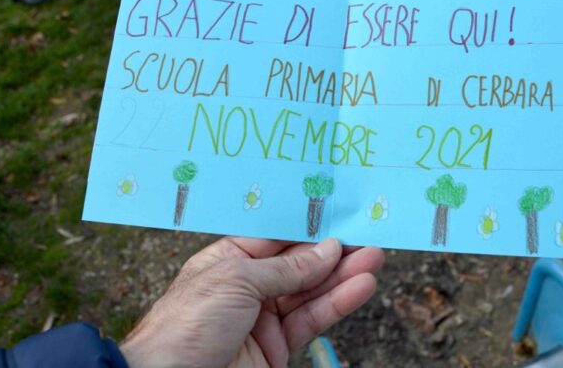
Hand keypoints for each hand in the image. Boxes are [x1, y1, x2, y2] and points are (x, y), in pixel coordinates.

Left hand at [120, 237, 383, 367]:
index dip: (307, 228)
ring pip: (310, 291)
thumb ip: (286, 268)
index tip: (338, 214)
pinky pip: (312, 320)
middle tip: (366, 236)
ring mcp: (263, 318)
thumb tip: (326, 249)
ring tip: (374, 258)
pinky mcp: (277, 347)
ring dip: (343, 275)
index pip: (275, 238)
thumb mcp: (236, 280)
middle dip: (332, 251)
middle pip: (298, 264)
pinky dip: (338, 303)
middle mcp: (247, 286)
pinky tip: (360, 286)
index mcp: (227, 260)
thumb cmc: (188, 323)